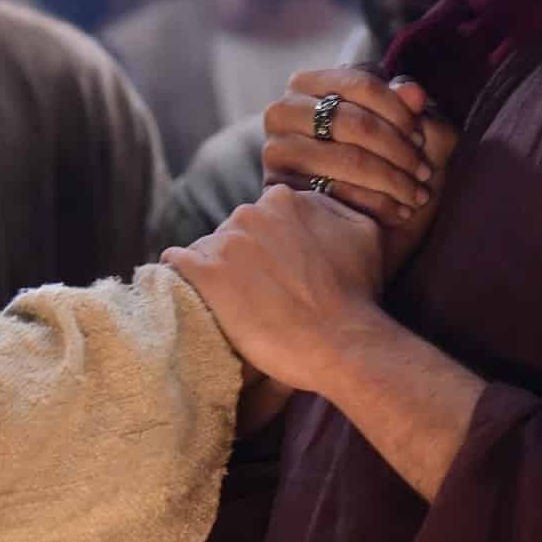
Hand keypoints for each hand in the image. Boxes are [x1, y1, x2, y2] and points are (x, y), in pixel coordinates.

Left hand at [163, 186, 383, 393]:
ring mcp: (224, 242)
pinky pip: (177, 265)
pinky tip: (198, 297)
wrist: (341, 343)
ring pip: (207, 250)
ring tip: (238, 306)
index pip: (264, 215)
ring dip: (218, 272)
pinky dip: (183, 277)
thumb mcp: (363, 234)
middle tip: (262, 293)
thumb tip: (317, 204)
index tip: (279, 270)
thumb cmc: (357, 296)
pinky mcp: (202, 274)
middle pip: (235, 231)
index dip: (271, 244)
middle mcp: (250, 212)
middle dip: (245, 258)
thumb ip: (334, 209)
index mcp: (285, 199)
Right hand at [263, 67, 433, 228]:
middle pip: (355, 123)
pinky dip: (375, 203)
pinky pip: (337, 193)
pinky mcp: (280, 186)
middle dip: (399, 150)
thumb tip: (414, 92)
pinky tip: (398, 211)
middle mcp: (285, 109)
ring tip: (417, 195)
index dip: (400, 112)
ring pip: (349, 159)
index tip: (421, 139)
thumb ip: (412, 108)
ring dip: (393, 180)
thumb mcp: (405, 133)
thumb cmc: (382, 165)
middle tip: (424, 172)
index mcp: (312, 83)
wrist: (354, 224)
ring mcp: (278, 147)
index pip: (363, 83)